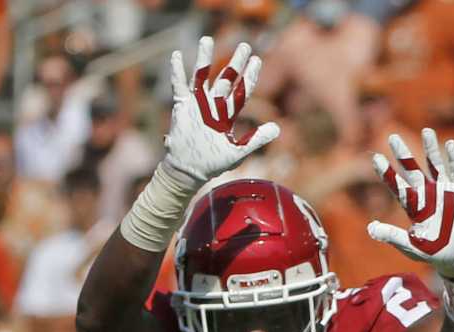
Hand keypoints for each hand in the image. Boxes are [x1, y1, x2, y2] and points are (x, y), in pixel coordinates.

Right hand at [162, 36, 278, 191]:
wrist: (190, 169)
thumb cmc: (213, 162)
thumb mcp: (238, 152)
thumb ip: (256, 139)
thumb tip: (277, 128)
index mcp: (228, 114)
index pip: (241, 91)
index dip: (250, 76)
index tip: (257, 60)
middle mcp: (214, 105)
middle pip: (226, 79)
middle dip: (235, 63)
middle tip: (245, 45)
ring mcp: (197, 104)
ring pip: (202, 76)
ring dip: (204, 59)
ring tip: (207, 40)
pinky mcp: (182, 107)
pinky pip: (179, 86)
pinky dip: (177, 72)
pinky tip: (176, 55)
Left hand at [367, 128, 453, 279]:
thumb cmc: (435, 253)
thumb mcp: (412, 247)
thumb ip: (393, 237)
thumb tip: (370, 228)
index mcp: (415, 206)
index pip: (398, 186)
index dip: (387, 173)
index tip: (375, 158)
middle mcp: (428, 194)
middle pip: (413, 170)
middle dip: (404, 155)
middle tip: (392, 137)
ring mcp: (445, 192)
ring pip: (436, 165)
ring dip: (431, 149)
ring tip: (426, 130)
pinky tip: (450, 145)